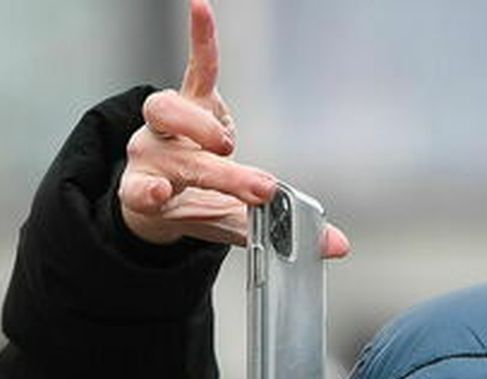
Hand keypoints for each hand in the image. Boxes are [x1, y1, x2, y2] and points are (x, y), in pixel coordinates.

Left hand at [119, 0, 350, 257]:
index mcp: (146, 193)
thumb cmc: (193, 207)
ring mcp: (165, 125)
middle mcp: (148, 155)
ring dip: (197, 124)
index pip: (148, 194)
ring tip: (227, 142)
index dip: (150, 193)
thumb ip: (275, 235)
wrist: (165, 188)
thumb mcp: (228, 227)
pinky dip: (203, 39)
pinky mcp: (190, 97)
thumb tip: (340, 246)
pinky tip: (201, 7)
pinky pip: (197, 67)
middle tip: (262, 189)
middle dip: (222, 176)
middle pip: (180, 160)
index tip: (162, 194)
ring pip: (166, 110)